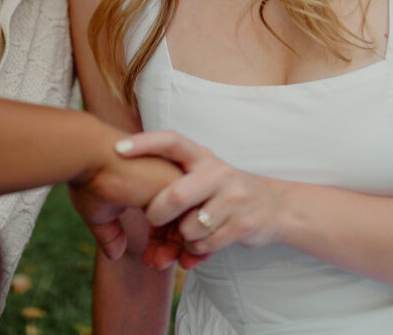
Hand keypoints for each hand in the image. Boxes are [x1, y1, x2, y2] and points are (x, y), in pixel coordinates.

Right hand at [69, 136, 181, 260]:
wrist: (88, 158)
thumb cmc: (89, 179)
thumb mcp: (101, 213)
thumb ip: (112, 233)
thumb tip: (115, 254)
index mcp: (152, 184)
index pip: (170, 218)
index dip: (163, 244)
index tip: (149, 261)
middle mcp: (168, 181)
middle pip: (185, 221)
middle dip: (173, 250)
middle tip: (154, 264)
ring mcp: (176, 181)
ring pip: (193, 222)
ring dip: (176, 250)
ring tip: (156, 262)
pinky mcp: (179, 184)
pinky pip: (194, 220)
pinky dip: (182, 243)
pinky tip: (161, 250)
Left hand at [116, 131, 284, 266]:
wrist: (275, 207)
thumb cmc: (223, 191)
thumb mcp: (203, 174)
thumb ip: (175, 180)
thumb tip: (136, 191)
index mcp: (202, 156)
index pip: (171, 140)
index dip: (144, 143)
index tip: (117, 148)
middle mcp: (218, 172)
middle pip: (176, 194)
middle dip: (158, 213)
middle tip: (151, 219)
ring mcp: (233, 197)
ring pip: (189, 227)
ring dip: (181, 238)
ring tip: (184, 236)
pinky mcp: (242, 223)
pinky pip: (205, 244)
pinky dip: (195, 251)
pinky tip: (199, 247)